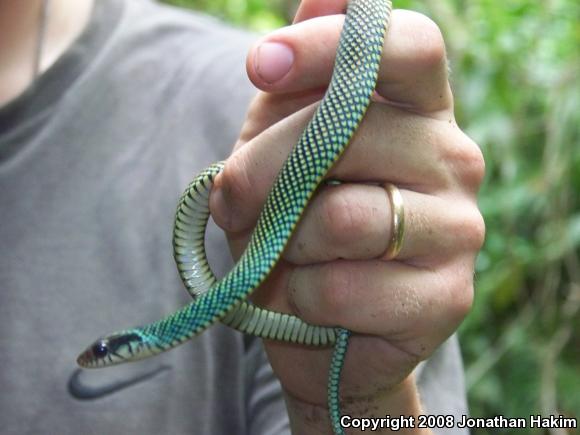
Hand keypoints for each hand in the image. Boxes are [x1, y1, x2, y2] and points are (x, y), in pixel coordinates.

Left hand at [210, 1, 484, 432]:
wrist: (311, 314)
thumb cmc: (292, 219)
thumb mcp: (282, 142)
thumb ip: (303, 79)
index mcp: (419, 111)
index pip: (405, 45)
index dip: (328, 46)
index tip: (258, 65)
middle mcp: (455, 160)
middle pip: (351, 134)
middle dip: (263, 170)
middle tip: (235, 198)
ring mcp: (459, 232)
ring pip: (345, 218)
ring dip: (285, 242)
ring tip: (287, 255)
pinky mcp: (445, 300)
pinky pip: (343, 289)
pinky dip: (302, 297)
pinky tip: (313, 301)